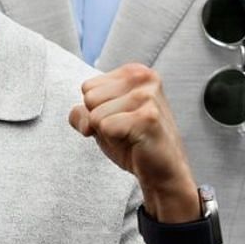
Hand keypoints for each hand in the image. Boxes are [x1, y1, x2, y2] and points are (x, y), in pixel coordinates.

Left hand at [70, 64, 200, 219]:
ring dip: (108, 133)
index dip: (97, 110)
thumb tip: (81, 118)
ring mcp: (147, 96)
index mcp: (135, 71)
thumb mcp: (103, 122)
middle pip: (89, 98)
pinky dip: (114, 142)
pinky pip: (105, 127)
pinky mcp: (147, 117)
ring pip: (95, 114)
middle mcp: (143, 77)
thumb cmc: (134, 144)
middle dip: (101, 120)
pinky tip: (136, 143)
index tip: (120, 120)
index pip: (87, 87)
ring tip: (131, 137)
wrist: (163, 172)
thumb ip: (83, 113)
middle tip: (126, 131)